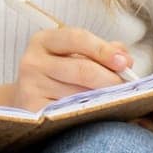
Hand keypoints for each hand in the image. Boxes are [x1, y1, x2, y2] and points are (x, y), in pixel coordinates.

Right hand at [11, 26, 133, 112]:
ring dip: (101, 98)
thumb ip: (102, 52)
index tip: (124, 62)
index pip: (77, 38)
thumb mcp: (74, 55)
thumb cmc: (58, 75)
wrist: (26, 101)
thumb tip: (126, 60)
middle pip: (82, 69)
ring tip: (114, 101)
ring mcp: (30, 87)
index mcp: (43, 41)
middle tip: (126, 87)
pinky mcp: (33, 110)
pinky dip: (87, 113)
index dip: (103, 50)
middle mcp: (32, 61)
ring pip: (78, 94)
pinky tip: (97, 114)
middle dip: (110, 78)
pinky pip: (68, 112)